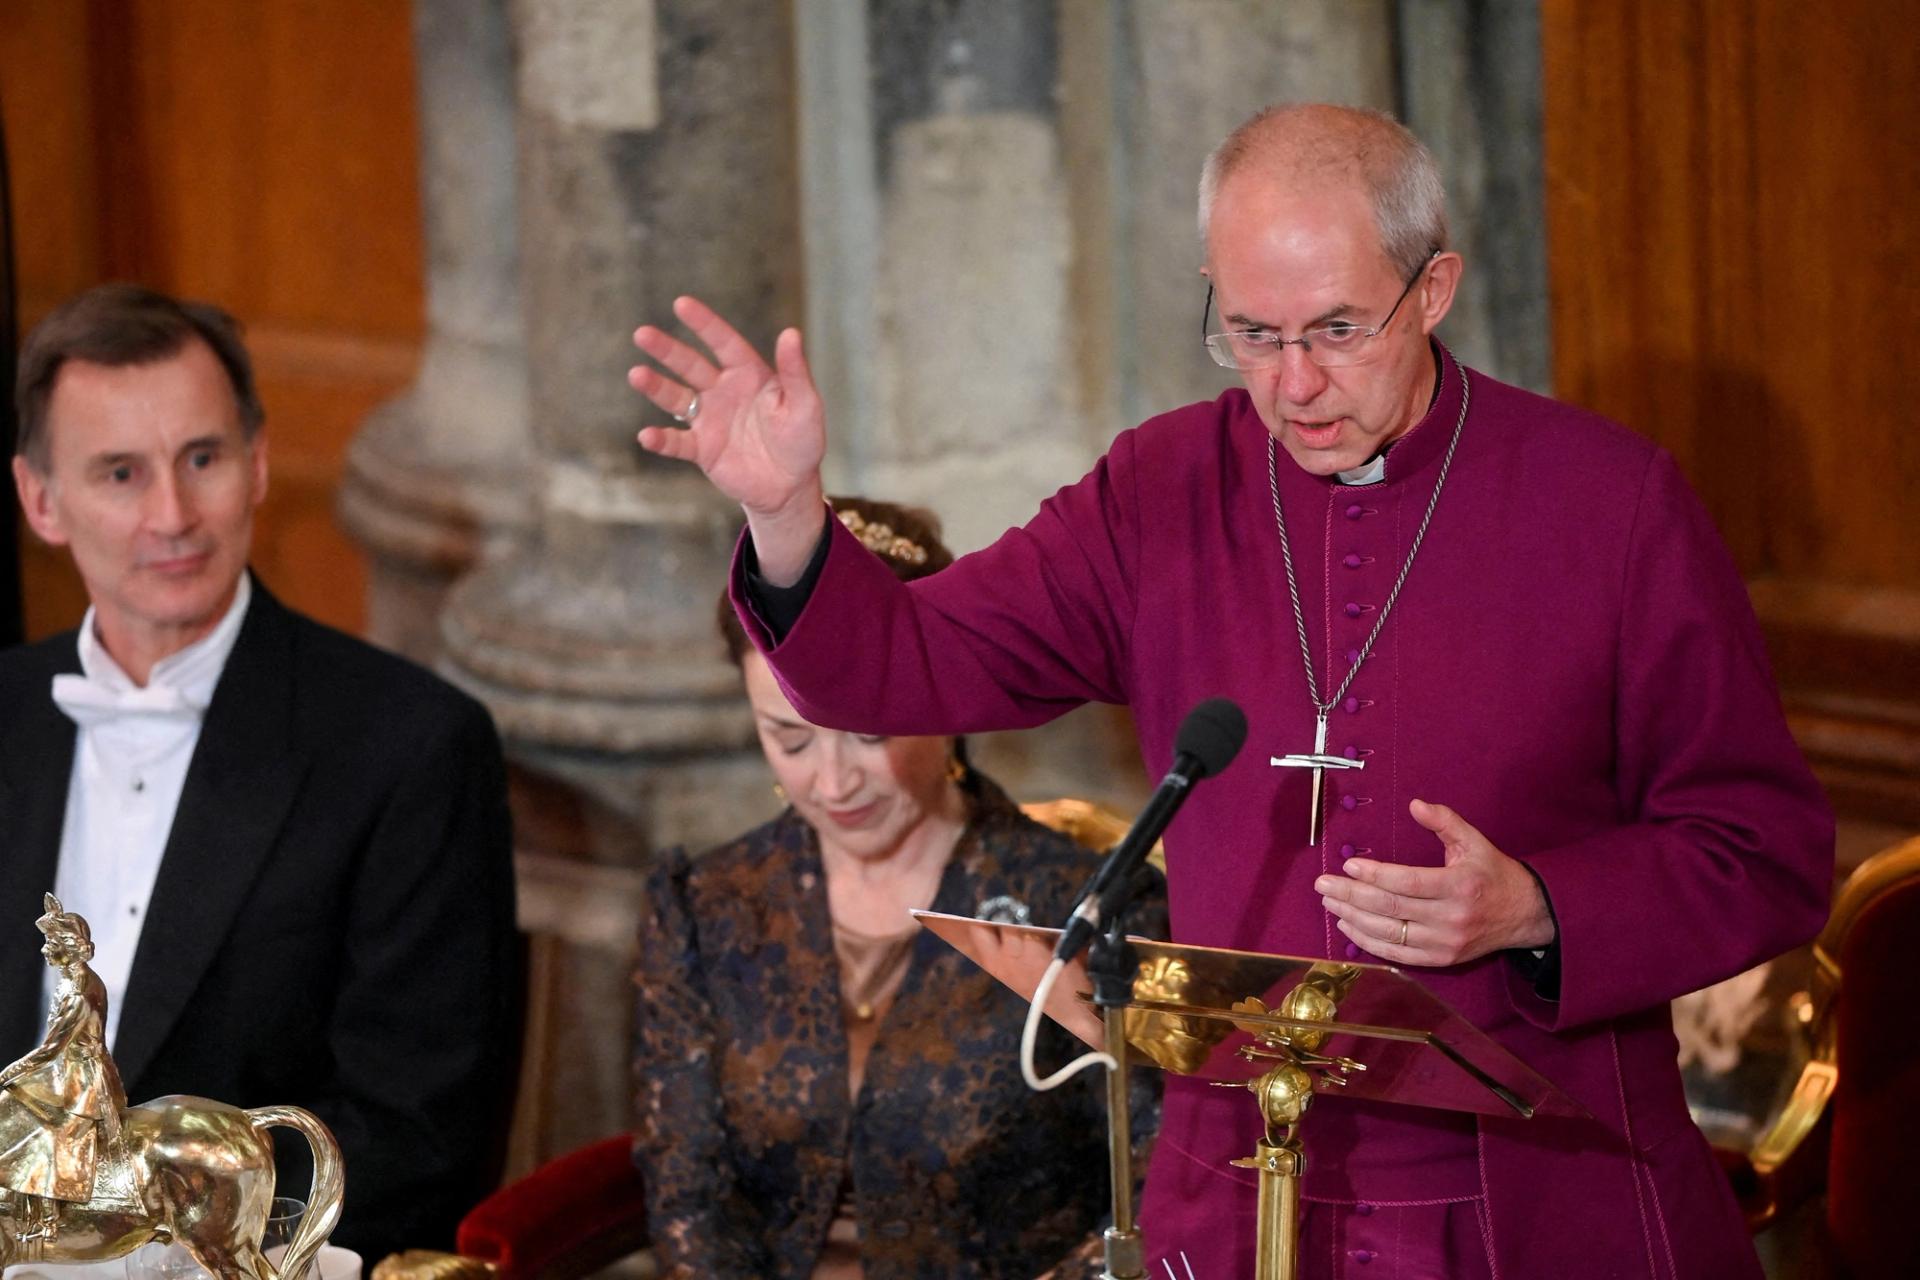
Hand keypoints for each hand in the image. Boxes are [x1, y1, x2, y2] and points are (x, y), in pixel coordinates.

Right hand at [629, 296, 826, 579]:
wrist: (790, 486)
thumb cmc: (802, 440)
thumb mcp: (805, 404)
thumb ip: (795, 371)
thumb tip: (791, 332)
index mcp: (748, 374)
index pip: (723, 343)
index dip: (704, 324)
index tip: (681, 304)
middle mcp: (723, 392)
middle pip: (690, 365)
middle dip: (667, 350)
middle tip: (642, 334)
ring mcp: (709, 420)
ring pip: (677, 398)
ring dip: (656, 387)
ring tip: (636, 375)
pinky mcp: (702, 450)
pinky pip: (677, 443)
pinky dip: (662, 440)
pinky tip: (646, 435)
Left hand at [1314, 798, 1554, 965]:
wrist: (1525, 914)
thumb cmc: (1493, 873)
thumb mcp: (1474, 841)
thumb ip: (1444, 821)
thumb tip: (1414, 804)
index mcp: (1459, 886)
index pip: (1408, 882)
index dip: (1375, 875)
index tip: (1348, 865)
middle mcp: (1450, 918)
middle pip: (1391, 909)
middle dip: (1351, 895)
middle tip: (1323, 884)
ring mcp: (1445, 943)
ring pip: (1389, 934)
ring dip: (1353, 918)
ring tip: (1329, 901)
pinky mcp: (1441, 960)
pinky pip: (1397, 955)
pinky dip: (1368, 942)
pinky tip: (1348, 925)